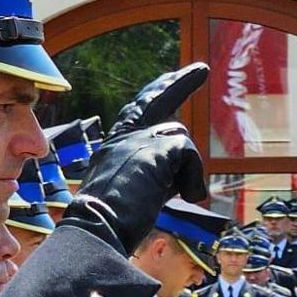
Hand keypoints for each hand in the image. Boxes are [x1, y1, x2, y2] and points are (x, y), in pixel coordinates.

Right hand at [62, 64, 210, 253]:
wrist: (96, 227)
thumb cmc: (112, 221)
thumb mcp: (133, 191)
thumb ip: (155, 175)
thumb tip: (181, 175)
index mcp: (114, 145)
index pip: (136, 113)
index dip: (154, 95)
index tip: (168, 80)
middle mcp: (123, 136)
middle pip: (154, 99)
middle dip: (178, 83)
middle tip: (200, 69)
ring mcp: (137, 139)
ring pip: (179, 137)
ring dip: (186, 169)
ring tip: (176, 194)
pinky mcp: (155, 148)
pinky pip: (189, 154)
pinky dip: (193, 178)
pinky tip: (186, 196)